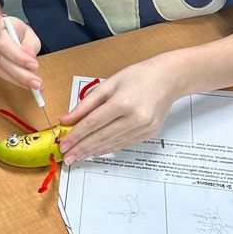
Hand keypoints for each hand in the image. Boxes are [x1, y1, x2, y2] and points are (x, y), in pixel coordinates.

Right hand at [0, 16, 45, 94]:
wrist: (2, 31)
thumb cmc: (18, 32)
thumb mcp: (29, 33)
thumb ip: (30, 45)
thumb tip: (30, 57)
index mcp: (0, 26)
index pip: (5, 44)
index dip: (19, 57)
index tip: (35, 66)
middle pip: (1, 60)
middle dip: (21, 74)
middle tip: (37, 83)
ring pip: (0, 70)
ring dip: (18, 80)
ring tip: (34, 86)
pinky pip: (0, 74)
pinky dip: (14, 81)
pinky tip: (25, 84)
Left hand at [58, 56, 180, 162]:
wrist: (168, 79)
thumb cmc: (139, 76)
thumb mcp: (109, 84)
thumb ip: (87, 103)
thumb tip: (68, 120)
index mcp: (123, 101)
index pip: (93, 123)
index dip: (76, 135)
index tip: (64, 143)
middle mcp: (135, 117)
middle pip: (102, 136)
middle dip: (82, 148)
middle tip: (68, 156)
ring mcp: (144, 127)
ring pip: (113, 143)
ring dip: (93, 151)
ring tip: (79, 156)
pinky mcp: (149, 133)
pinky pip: (124, 144)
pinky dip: (109, 148)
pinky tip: (96, 151)